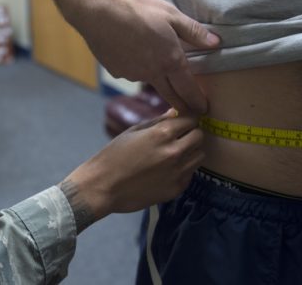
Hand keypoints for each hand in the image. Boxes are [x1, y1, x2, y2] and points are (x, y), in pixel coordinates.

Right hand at [59, 109, 204, 231]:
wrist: (102, 186)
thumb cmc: (114, 155)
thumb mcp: (134, 132)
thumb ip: (158, 121)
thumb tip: (176, 112)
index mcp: (162, 133)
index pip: (191, 119)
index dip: (187, 119)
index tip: (182, 122)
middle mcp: (175, 152)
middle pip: (199, 136)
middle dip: (191, 134)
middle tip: (179, 137)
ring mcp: (177, 172)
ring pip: (200, 155)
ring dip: (191, 151)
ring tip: (174, 153)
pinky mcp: (176, 188)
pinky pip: (190, 173)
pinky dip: (184, 169)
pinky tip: (168, 170)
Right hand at [68, 0, 219, 113]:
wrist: (96, 9)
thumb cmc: (136, 7)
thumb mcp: (170, 14)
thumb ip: (194, 32)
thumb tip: (215, 43)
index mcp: (170, 60)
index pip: (189, 90)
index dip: (197, 101)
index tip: (203, 110)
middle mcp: (152, 73)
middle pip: (171, 97)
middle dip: (182, 106)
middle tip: (189, 111)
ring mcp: (132, 75)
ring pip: (150, 82)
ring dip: (158, 82)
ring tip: (158, 67)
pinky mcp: (116, 72)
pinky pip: (132, 73)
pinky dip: (137, 69)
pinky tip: (133, 54)